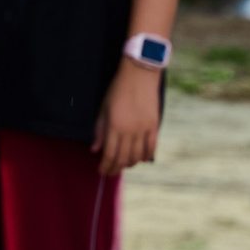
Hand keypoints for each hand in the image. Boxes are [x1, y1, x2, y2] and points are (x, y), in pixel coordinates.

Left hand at [92, 59, 161, 174]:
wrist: (139, 76)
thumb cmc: (117, 90)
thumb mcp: (103, 108)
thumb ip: (99, 130)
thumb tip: (95, 150)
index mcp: (114, 126)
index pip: (109, 154)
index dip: (105, 166)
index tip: (102, 171)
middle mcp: (130, 131)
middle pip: (123, 158)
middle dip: (115, 168)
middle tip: (110, 173)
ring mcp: (143, 129)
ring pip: (137, 156)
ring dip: (129, 164)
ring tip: (123, 165)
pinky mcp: (154, 126)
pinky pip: (151, 148)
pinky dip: (145, 156)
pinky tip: (139, 159)